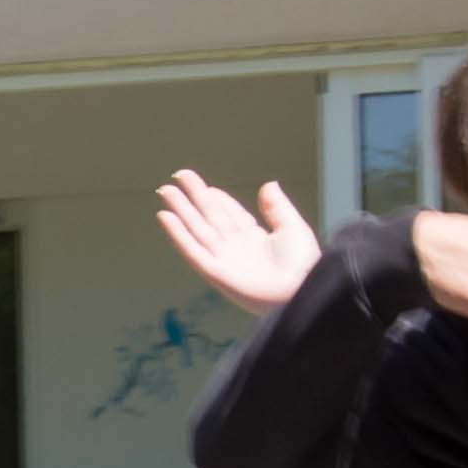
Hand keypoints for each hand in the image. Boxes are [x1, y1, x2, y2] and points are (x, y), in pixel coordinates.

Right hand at [155, 171, 320, 314]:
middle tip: (177, 177)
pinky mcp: (214, 272)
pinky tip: (165, 217)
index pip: (229, 213)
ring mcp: (223, 259)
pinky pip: (192, 249)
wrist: (300, 291)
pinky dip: (177, 233)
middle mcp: (235, 247)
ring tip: (166, 190)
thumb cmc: (302, 265)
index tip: (203, 185)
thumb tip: (269, 184)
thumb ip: (278, 207)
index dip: (216, 198)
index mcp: (254, 238)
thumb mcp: (293, 228)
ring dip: (180, 209)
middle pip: (208, 217)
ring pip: (196, 228)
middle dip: (192, 197)